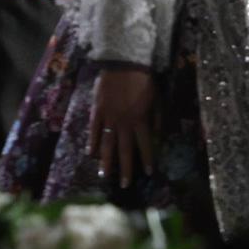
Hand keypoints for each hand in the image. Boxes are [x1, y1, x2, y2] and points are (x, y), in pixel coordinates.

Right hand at [91, 67, 157, 187]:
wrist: (124, 63)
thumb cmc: (143, 80)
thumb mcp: (157, 99)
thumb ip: (156, 118)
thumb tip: (156, 136)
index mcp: (140, 120)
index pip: (144, 145)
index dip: (146, 159)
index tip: (148, 173)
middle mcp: (124, 123)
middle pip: (124, 150)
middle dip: (125, 168)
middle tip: (125, 185)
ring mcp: (109, 118)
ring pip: (107, 144)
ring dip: (106, 162)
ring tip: (105, 176)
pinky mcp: (97, 111)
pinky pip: (94, 130)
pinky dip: (93, 142)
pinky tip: (91, 154)